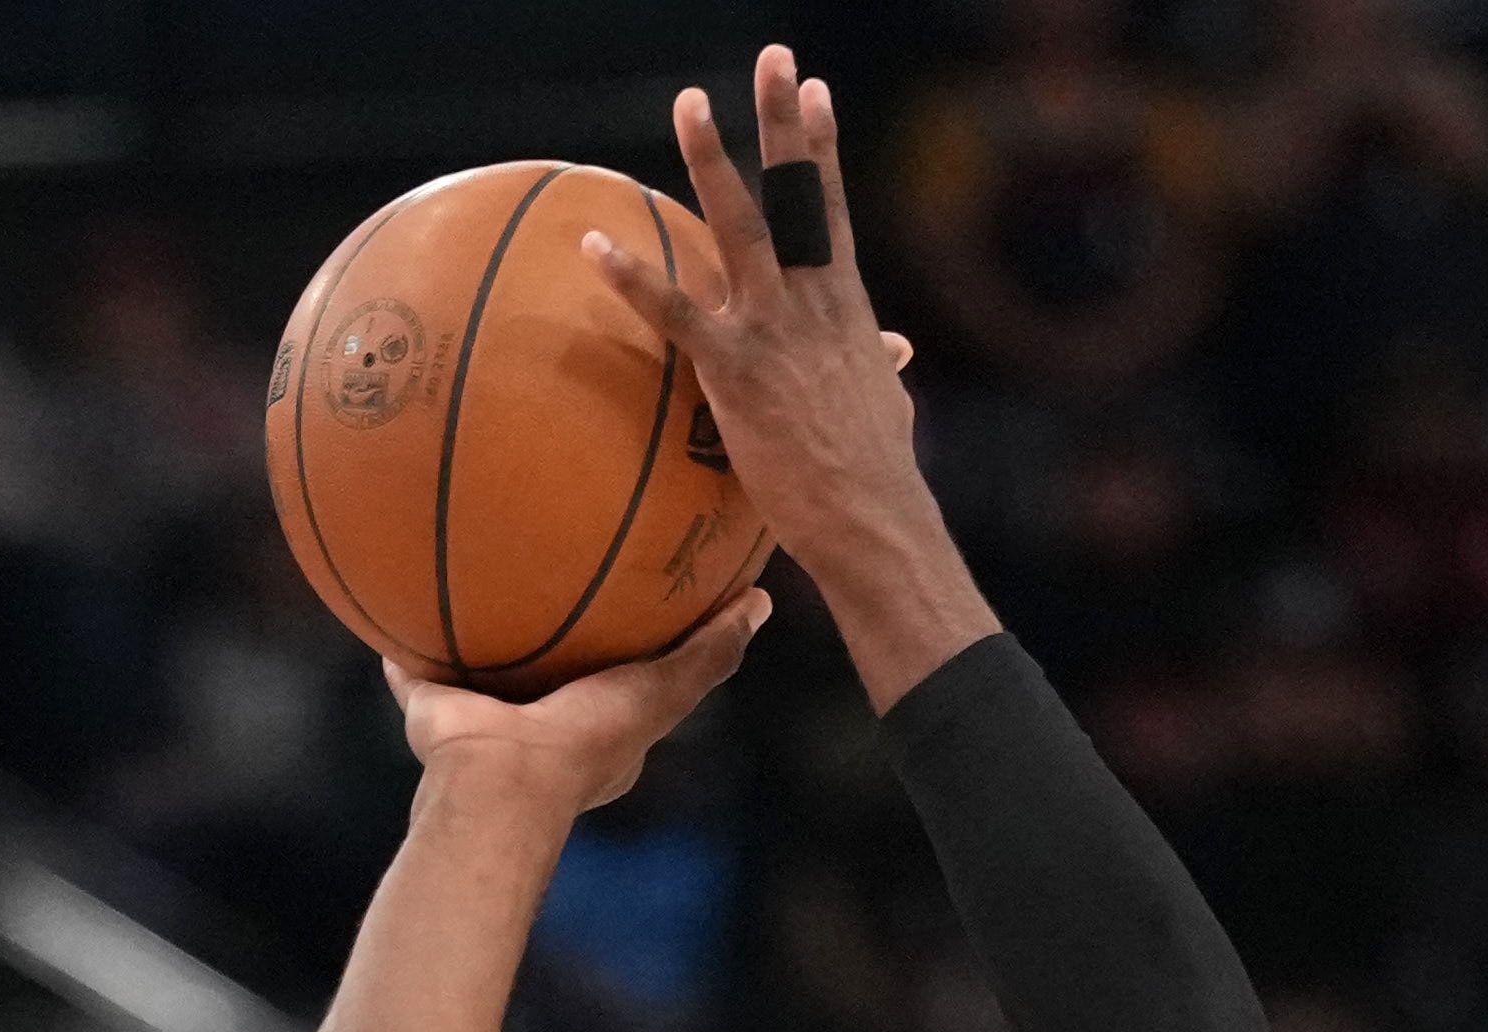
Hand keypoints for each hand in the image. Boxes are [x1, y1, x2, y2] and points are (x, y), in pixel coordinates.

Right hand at [389, 588, 771, 817]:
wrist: (500, 780)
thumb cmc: (587, 739)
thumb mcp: (664, 691)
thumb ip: (710, 653)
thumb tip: (761, 601)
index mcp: (595, 732)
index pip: (624, 682)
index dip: (632, 646)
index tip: (635, 600)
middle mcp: (540, 728)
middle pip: (553, 673)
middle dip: (555, 636)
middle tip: (555, 577)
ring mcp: (485, 724)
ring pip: (484, 671)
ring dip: (480, 637)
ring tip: (474, 577)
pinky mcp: (434, 711)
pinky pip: (416, 670)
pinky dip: (406, 645)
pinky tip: (399, 602)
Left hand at [580, 47, 996, 708]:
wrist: (871, 518)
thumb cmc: (875, 477)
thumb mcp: (883, 404)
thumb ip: (876, 366)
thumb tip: (894, 354)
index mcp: (846, 307)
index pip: (832, 209)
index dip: (822, 148)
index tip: (815, 90)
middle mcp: (813, 302)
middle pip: (798, 193)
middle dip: (784, 121)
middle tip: (775, 57)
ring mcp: (774, 330)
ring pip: (741, 227)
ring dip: (713, 161)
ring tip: (691, 101)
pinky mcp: (735, 371)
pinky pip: (674, 312)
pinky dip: (632, 277)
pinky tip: (594, 245)